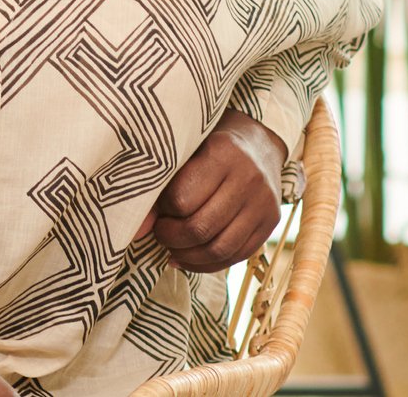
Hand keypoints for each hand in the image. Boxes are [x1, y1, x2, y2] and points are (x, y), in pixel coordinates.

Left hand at [131, 108, 285, 272]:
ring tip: (173, 248)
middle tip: (160, 233)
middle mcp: (248, 178)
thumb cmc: (208, 146)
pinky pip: (237, 256)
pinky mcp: (272, 222)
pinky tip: (190, 258)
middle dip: (172, 238)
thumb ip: (159, 185)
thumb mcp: (183, 151)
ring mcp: (264, 202)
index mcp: (222, 153)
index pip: (182, 199)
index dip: (163, 210)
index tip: (157, 208)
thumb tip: (136, 231)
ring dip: (188, 256)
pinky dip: (209, 264)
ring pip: (220, 248)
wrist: (258, 143)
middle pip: (201, 228)